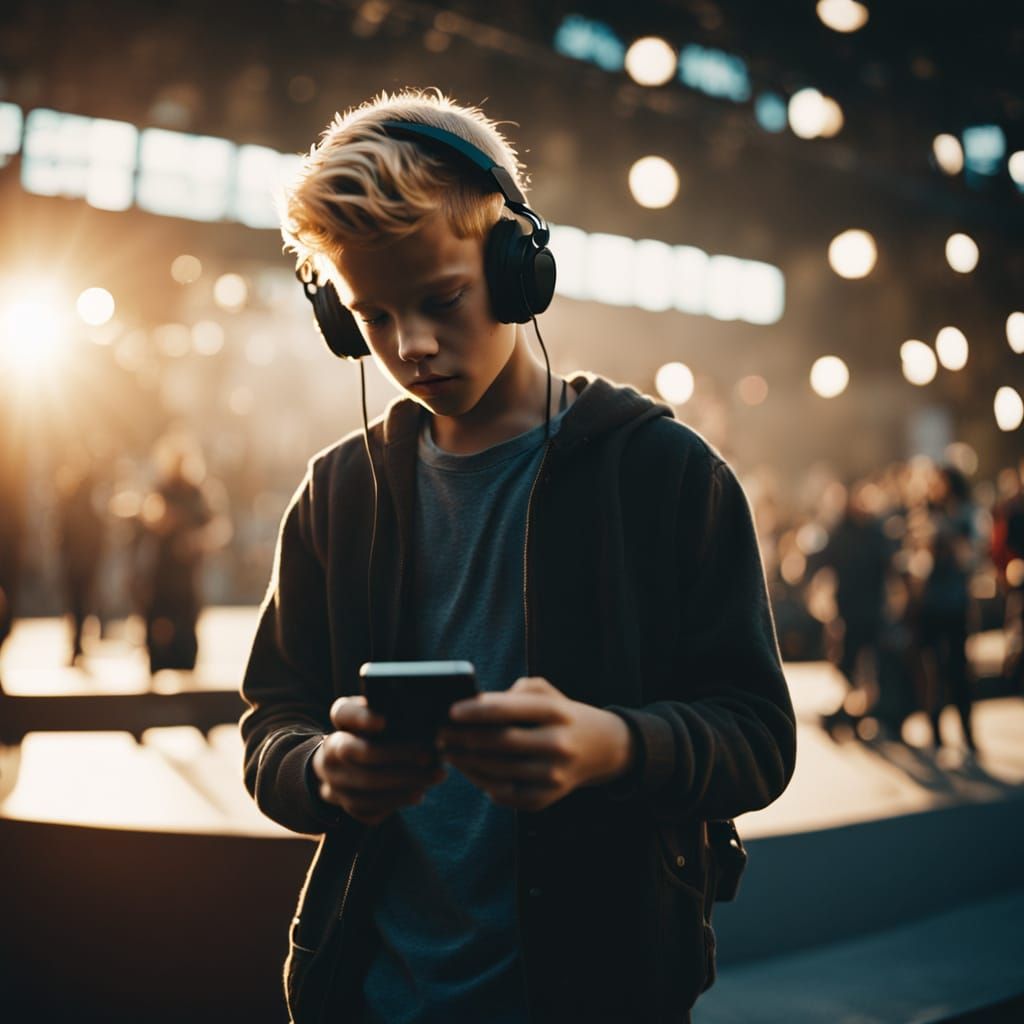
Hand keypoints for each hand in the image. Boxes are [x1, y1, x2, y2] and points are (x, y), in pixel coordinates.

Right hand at [311, 695, 445, 825]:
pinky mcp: (343, 805)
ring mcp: (333, 783)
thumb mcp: (382, 716)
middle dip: (400, 757)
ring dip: (404, 785)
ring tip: (432, 777)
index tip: (383, 721)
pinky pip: (368, 810)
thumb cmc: (378, 734)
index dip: (361, 718)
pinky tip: (417, 793)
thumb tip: (425, 714)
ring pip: (366, 788)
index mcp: (339, 724)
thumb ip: (394, 710)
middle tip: (429, 756)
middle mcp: (329, 754)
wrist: (350, 767)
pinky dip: (395, 803)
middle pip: (362, 754)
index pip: (343, 714)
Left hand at [438, 676, 633, 811]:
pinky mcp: (547, 798)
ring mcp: (553, 776)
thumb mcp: (548, 693)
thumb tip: (477, 706)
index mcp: (556, 712)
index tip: (450, 711)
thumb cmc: (563, 715)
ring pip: (497, 771)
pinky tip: (470, 770)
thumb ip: (514, 693)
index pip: (507, 710)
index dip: (475, 711)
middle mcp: (557, 744)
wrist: (602, 749)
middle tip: (439, 734)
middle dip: (463, 738)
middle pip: (498, 743)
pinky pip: (505, 794)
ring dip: (466, 762)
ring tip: (448, 751)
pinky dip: (482, 782)